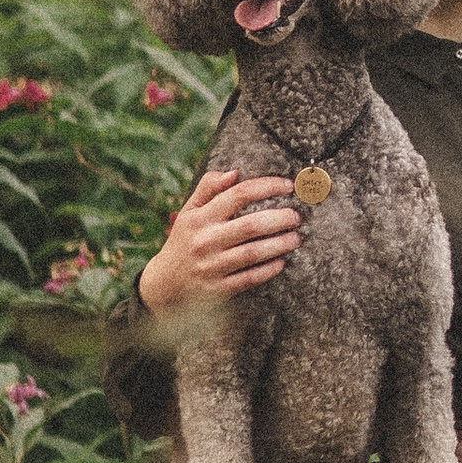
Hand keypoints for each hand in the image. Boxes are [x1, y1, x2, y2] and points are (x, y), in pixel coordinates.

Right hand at [137, 166, 300, 316]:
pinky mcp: (218, 289)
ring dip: (280, 244)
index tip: (288, 186)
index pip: (238, 195)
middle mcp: (206, 241)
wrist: (165, 284)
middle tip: (296, 216)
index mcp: (200, 218)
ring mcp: (212, 266)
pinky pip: (249, 278)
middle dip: (280, 218)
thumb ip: (208, 188)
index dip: (267, 187)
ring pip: (253, 253)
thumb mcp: (189, 212)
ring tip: (296, 238)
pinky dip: (268, 270)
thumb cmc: (184, 241)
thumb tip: (234, 173)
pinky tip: (281, 262)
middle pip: (251, 225)